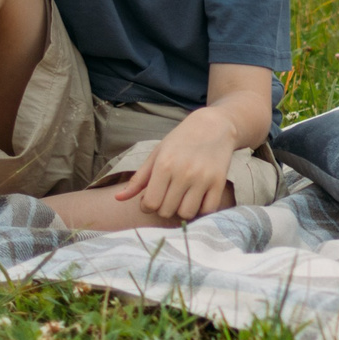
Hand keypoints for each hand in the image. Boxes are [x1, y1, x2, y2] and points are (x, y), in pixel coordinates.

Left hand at [114, 112, 237, 221]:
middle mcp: (184, 173)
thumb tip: (119, 198)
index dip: (147, 206)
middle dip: (163, 208)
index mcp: (164, 166)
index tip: (151, 199)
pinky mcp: (220, 182)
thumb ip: (138, 179)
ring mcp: (203, 179)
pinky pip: (208, 209)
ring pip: (186, 213)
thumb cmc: (181, 139)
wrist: (214, 125)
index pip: (150, 204)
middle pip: (167, 211)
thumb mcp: (156, 154)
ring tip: (181, 200)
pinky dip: (201, 210)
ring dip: (181, 211)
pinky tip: (197, 200)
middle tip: (166, 198)